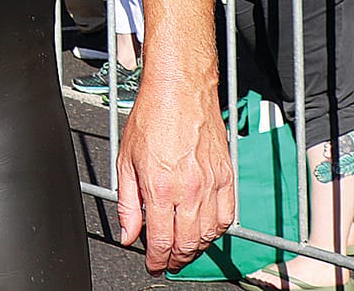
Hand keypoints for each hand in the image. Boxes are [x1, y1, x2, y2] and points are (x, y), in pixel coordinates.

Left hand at [115, 67, 235, 272]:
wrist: (180, 90)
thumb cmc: (152, 116)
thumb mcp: (126, 160)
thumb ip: (127, 203)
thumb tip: (128, 234)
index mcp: (160, 187)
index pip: (162, 240)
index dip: (157, 259)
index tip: (153, 264)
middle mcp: (189, 189)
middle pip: (187, 243)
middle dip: (176, 259)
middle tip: (167, 261)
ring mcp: (211, 184)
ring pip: (208, 234)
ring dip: (196, 248)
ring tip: (183, 248)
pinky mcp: (226, 176)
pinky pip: (227, 215)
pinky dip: (216, 230)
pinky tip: (204, 230)